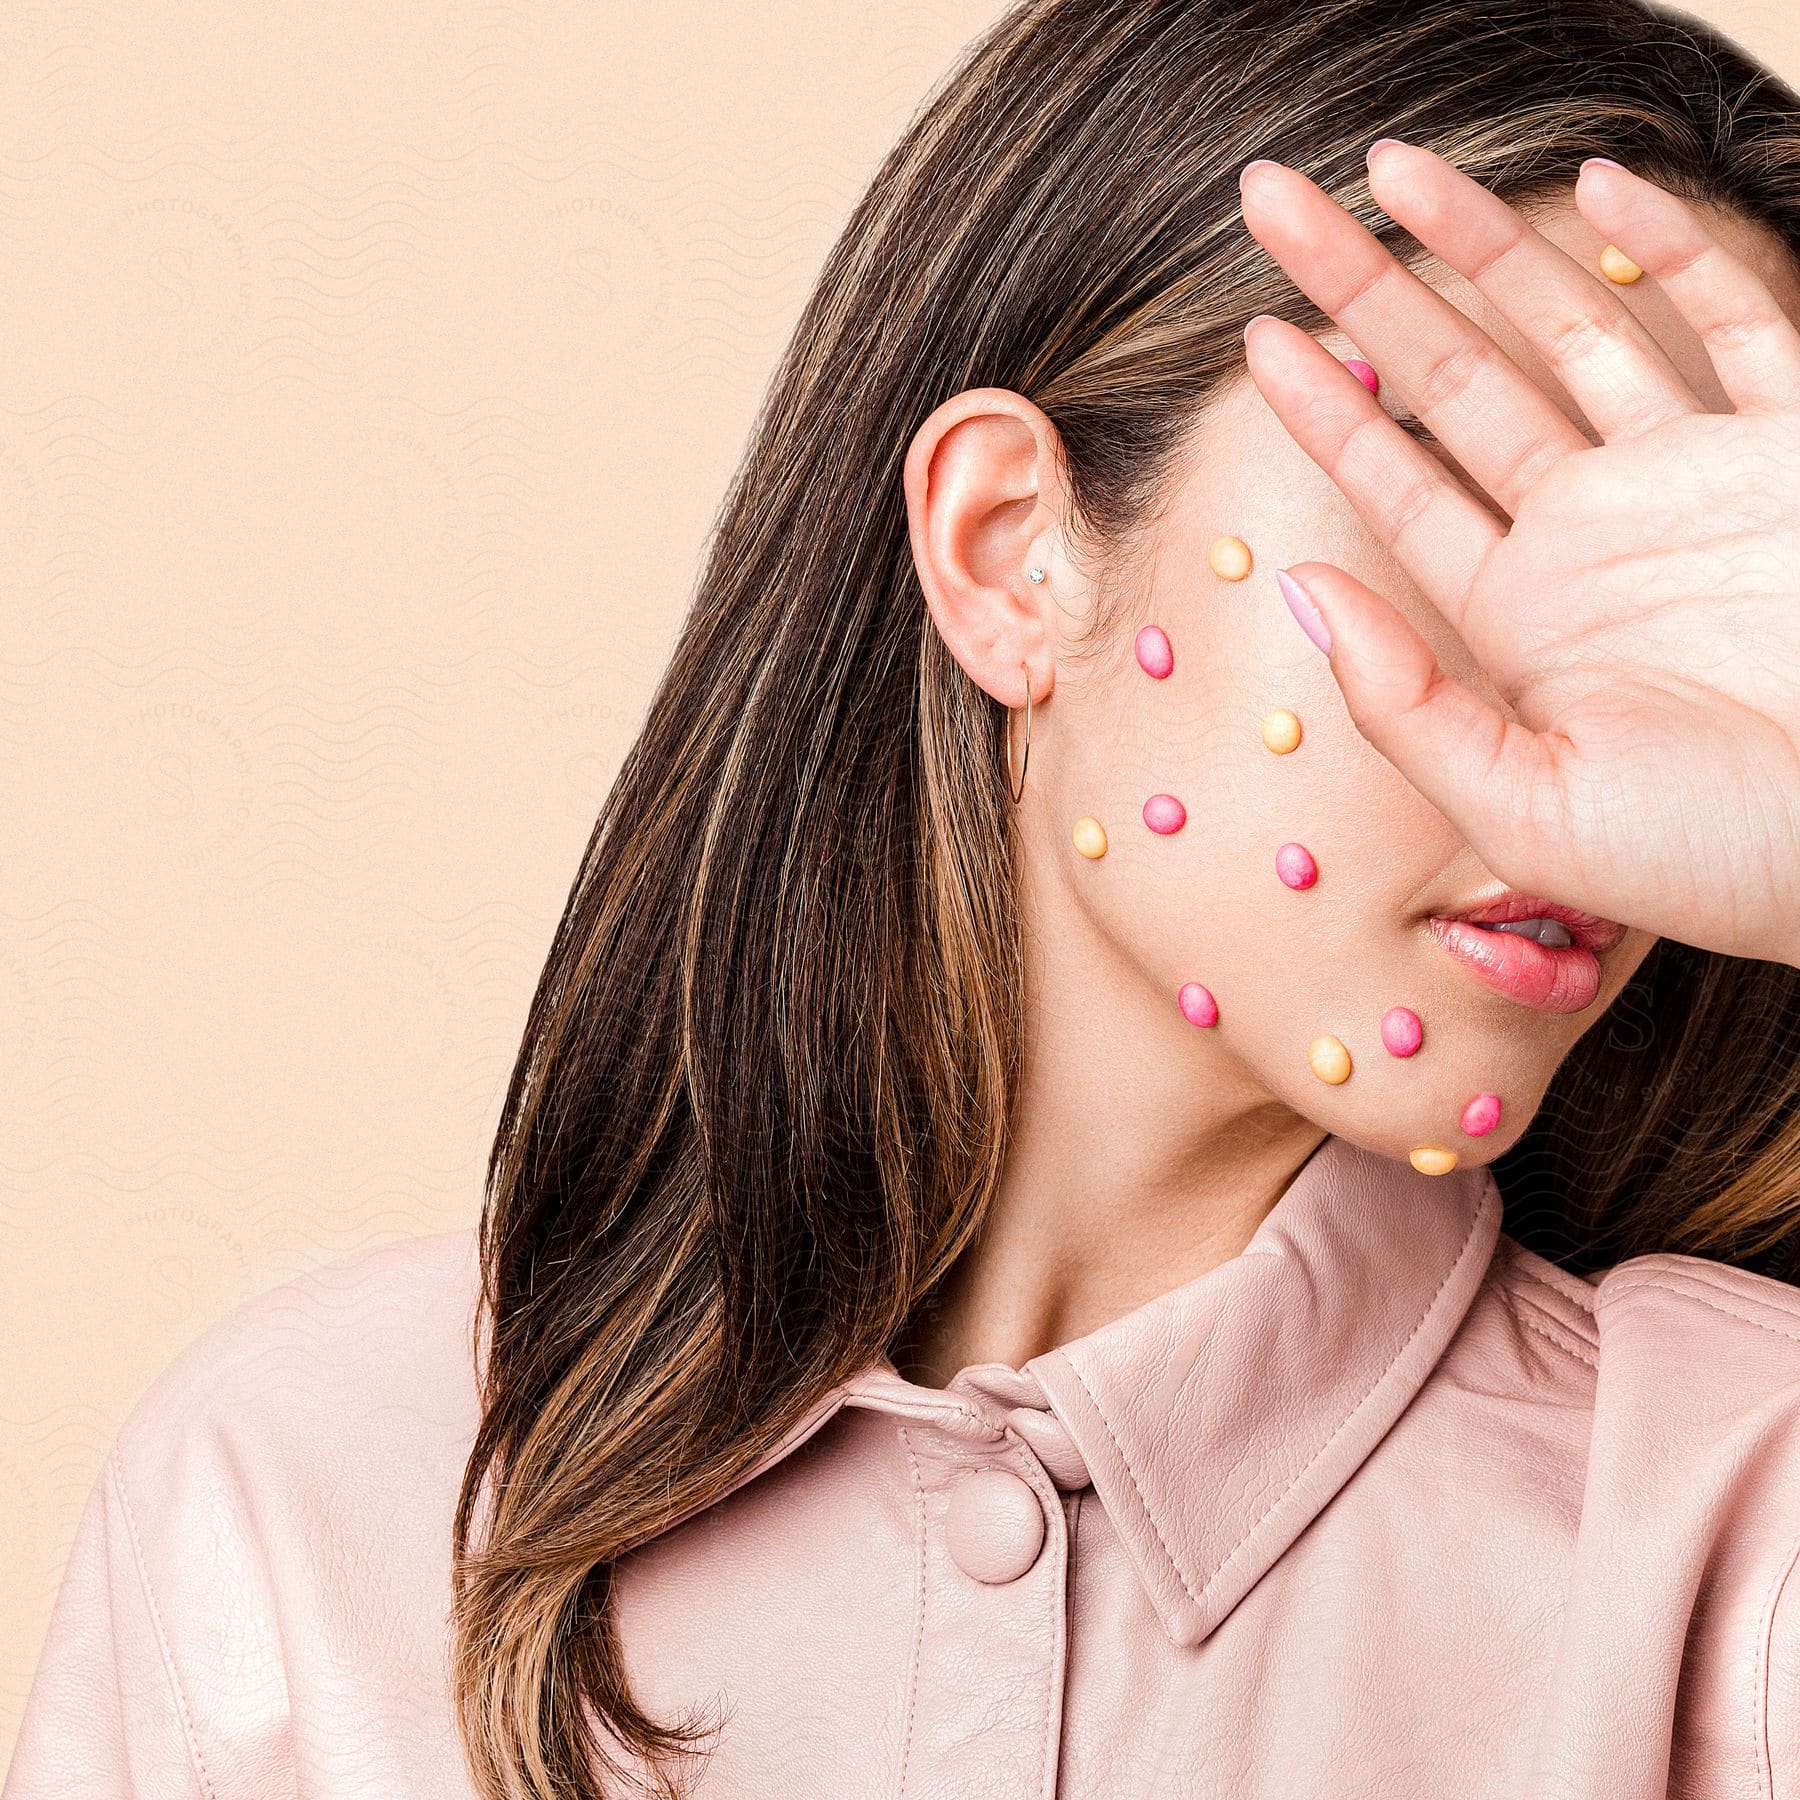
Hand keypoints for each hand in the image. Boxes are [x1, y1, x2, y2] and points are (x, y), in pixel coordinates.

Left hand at [1236, 143, 1799, 967]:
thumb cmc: (1708, 855)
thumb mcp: (1526, 806)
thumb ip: (1409, 704)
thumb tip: (1306, 593)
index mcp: (1520, 614)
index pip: (1397, 482)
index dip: (1323, 405)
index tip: (1254, 331)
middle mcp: (1592, 533)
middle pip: (1454, 379)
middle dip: (1366, 287)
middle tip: (1273, 200)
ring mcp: (1693, 479)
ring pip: (1570, 326)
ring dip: (1486, 245)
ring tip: (1391, 168)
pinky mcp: (1797, 448)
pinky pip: (1735, 321)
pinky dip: (1672, 252)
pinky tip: (1600, 184)